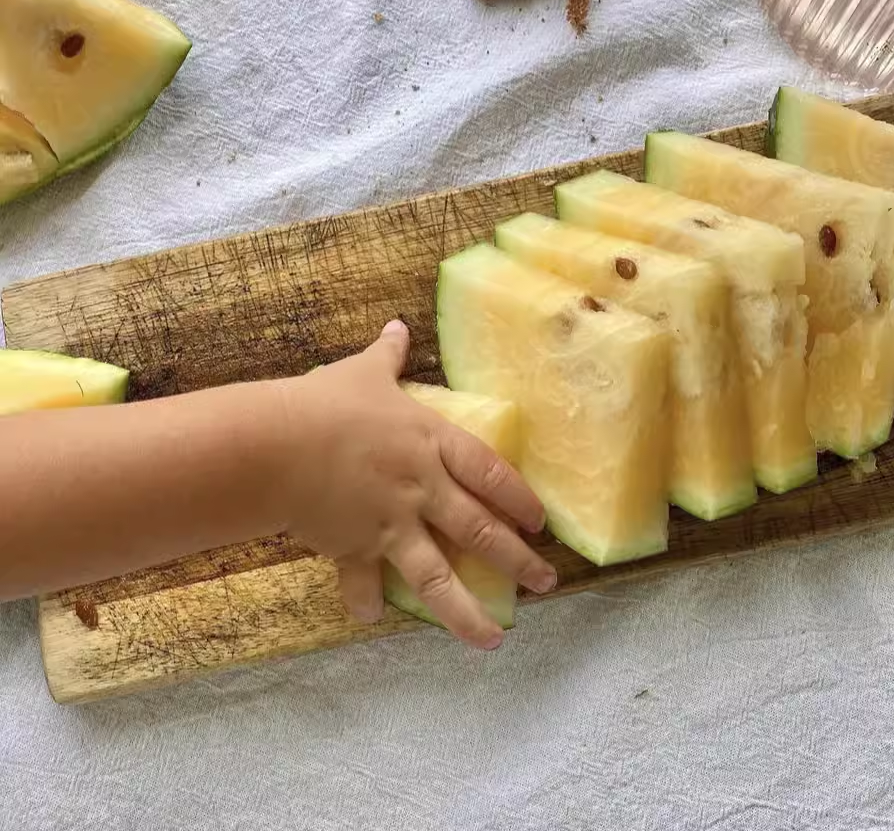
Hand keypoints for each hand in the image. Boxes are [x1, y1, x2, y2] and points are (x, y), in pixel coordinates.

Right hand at [277, 320, 555, 648]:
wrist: (277, 444)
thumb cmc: (327, 403)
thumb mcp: (364, 372)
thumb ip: (388, 354)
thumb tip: (398, 325)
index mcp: (432, 442)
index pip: (491, 473)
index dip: (519, 498)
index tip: (541, 524)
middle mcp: (422, 488)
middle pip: (480, 530)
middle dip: (517, 561)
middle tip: (546, 584)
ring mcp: (391, 523)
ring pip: (438, 576)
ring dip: (467, 611)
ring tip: (494, 640)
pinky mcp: (354, 548)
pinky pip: (363, 582)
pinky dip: (366, 601)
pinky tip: (372, 618)